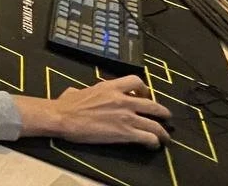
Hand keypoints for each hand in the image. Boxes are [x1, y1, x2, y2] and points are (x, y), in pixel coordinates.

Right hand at [52, 76, 171, 147]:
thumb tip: (76, 93)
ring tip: (164, 137)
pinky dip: (154, 142)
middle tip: (164, 117)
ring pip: (154, 124)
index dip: (144, 89)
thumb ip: (84, 91)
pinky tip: (153, 145)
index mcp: (110, 87)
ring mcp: (126, 117)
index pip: (136, 81)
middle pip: (153, 105)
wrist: (62, 117)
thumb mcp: (76, 91)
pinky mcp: (125, 133)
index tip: (144, 95)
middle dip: (162, 112)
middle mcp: (123, 100)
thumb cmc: (66, 105)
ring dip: (162, 132)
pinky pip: (148, 137)